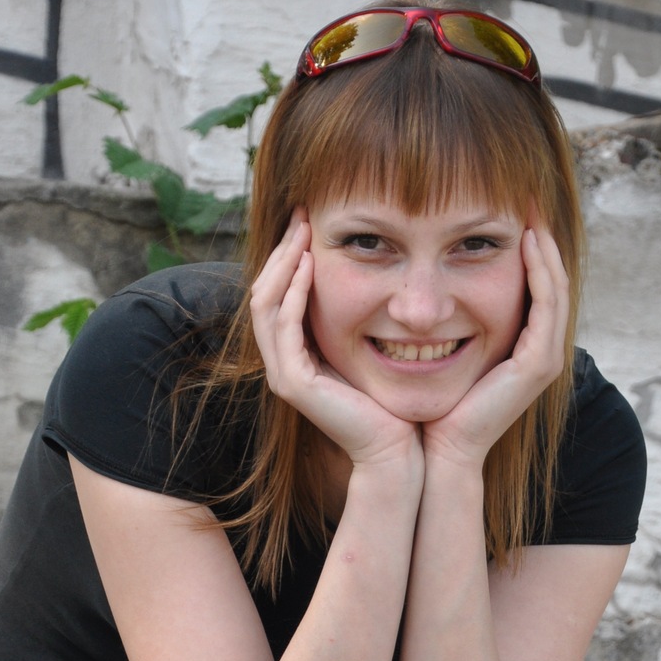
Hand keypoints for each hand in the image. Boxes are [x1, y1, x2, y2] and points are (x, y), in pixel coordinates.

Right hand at [250, 211, 422, 478]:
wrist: (396, 448)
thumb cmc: (391, 401)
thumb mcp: (369, 347)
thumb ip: (356, 316)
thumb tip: (370, 271)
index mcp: (295, 353)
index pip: (277, 292)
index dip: (288, 254)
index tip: (310, 219)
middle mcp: (282, 363)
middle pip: (263, 291)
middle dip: (282, 249)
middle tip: (302, 213)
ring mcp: (283, 374)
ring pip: (265, 304)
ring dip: (283, 262)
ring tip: (302, 230)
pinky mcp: (294, 384)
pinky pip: (284, 326)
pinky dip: (294, 292)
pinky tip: (310, 266)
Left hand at [421, 224, 568, 474]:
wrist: (437, 448)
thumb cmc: (431, 402)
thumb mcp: (441, 345)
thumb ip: (446, 316)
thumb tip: (425, 279)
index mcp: (523, 345)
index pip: (536, 283)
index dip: (528, 245)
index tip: (509, 205)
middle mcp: (541, 350)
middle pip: (553, 279)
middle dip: (541, 235)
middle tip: (528, 195)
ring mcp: (545, 357)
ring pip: (556, 287)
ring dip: (545, 245)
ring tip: (531, 208)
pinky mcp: (538, 364)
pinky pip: (547, 305)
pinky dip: (540, 270)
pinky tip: (526, 240)